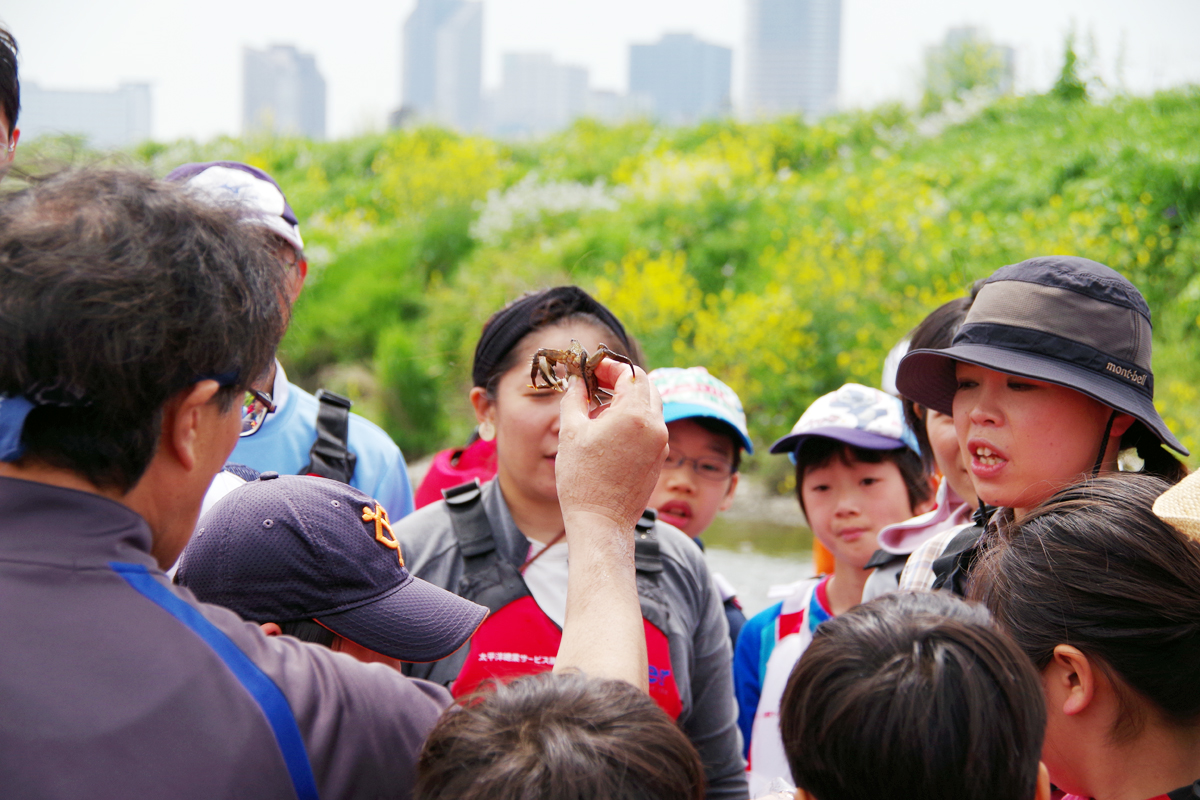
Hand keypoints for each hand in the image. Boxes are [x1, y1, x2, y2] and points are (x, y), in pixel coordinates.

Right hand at [554, 357, 664, 689]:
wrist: (602, 524)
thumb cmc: (583, 480)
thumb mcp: (571, 433)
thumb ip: (575, 398)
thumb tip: (577, 382)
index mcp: (635, 414)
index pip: (629, 373)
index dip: (609, 366)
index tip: (591, 367)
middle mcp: (655, 426)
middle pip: (645, 386)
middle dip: (622, 379)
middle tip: (596, 382)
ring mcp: (661, 443)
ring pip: (651, 406)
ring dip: (629, 399)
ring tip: (600, 406)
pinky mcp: (659, 459)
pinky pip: (651, 427)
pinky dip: (635, 419)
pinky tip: (611, 428)